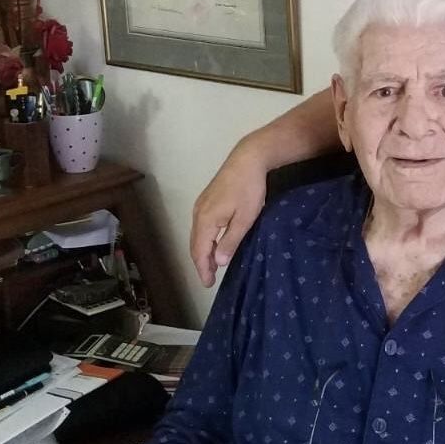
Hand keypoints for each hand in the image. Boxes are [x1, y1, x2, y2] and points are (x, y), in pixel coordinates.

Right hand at [189, 145, 268, 286]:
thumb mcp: (244, 219)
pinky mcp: (206, 200)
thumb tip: (217, 263)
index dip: (203, 269)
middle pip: (195, 244)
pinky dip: (205, 239)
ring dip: (203, 251)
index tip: (207, 284)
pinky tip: (215, 244)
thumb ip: (230, 242)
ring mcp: (200, 205)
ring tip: (212, 265)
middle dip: (201, 262)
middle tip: (208, 279)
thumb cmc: (249, 190)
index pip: (200, 251)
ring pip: (197, 234)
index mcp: (205, 220)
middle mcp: (198, 213)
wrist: (248, 159)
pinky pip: (201, 226)